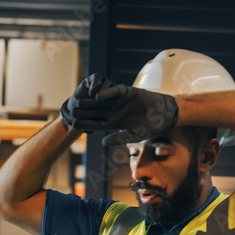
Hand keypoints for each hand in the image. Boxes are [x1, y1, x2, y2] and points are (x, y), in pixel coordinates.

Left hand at [63, 80, 178, 144]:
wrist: (163, 113)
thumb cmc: (150, 127)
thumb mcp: (134, 135)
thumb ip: (119, 138)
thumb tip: (103, 142)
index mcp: (113, 123)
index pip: (96, 124)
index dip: (85, 124)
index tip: (74, 124)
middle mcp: (113, 111)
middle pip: (95, 111)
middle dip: (83, 111)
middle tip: (71, 111)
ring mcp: (119, 101)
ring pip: (101, 100)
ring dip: (90, 101)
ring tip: (78, 100)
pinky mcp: (126, 92)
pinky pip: (114, 91)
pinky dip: (106, 93)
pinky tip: (97, 95)